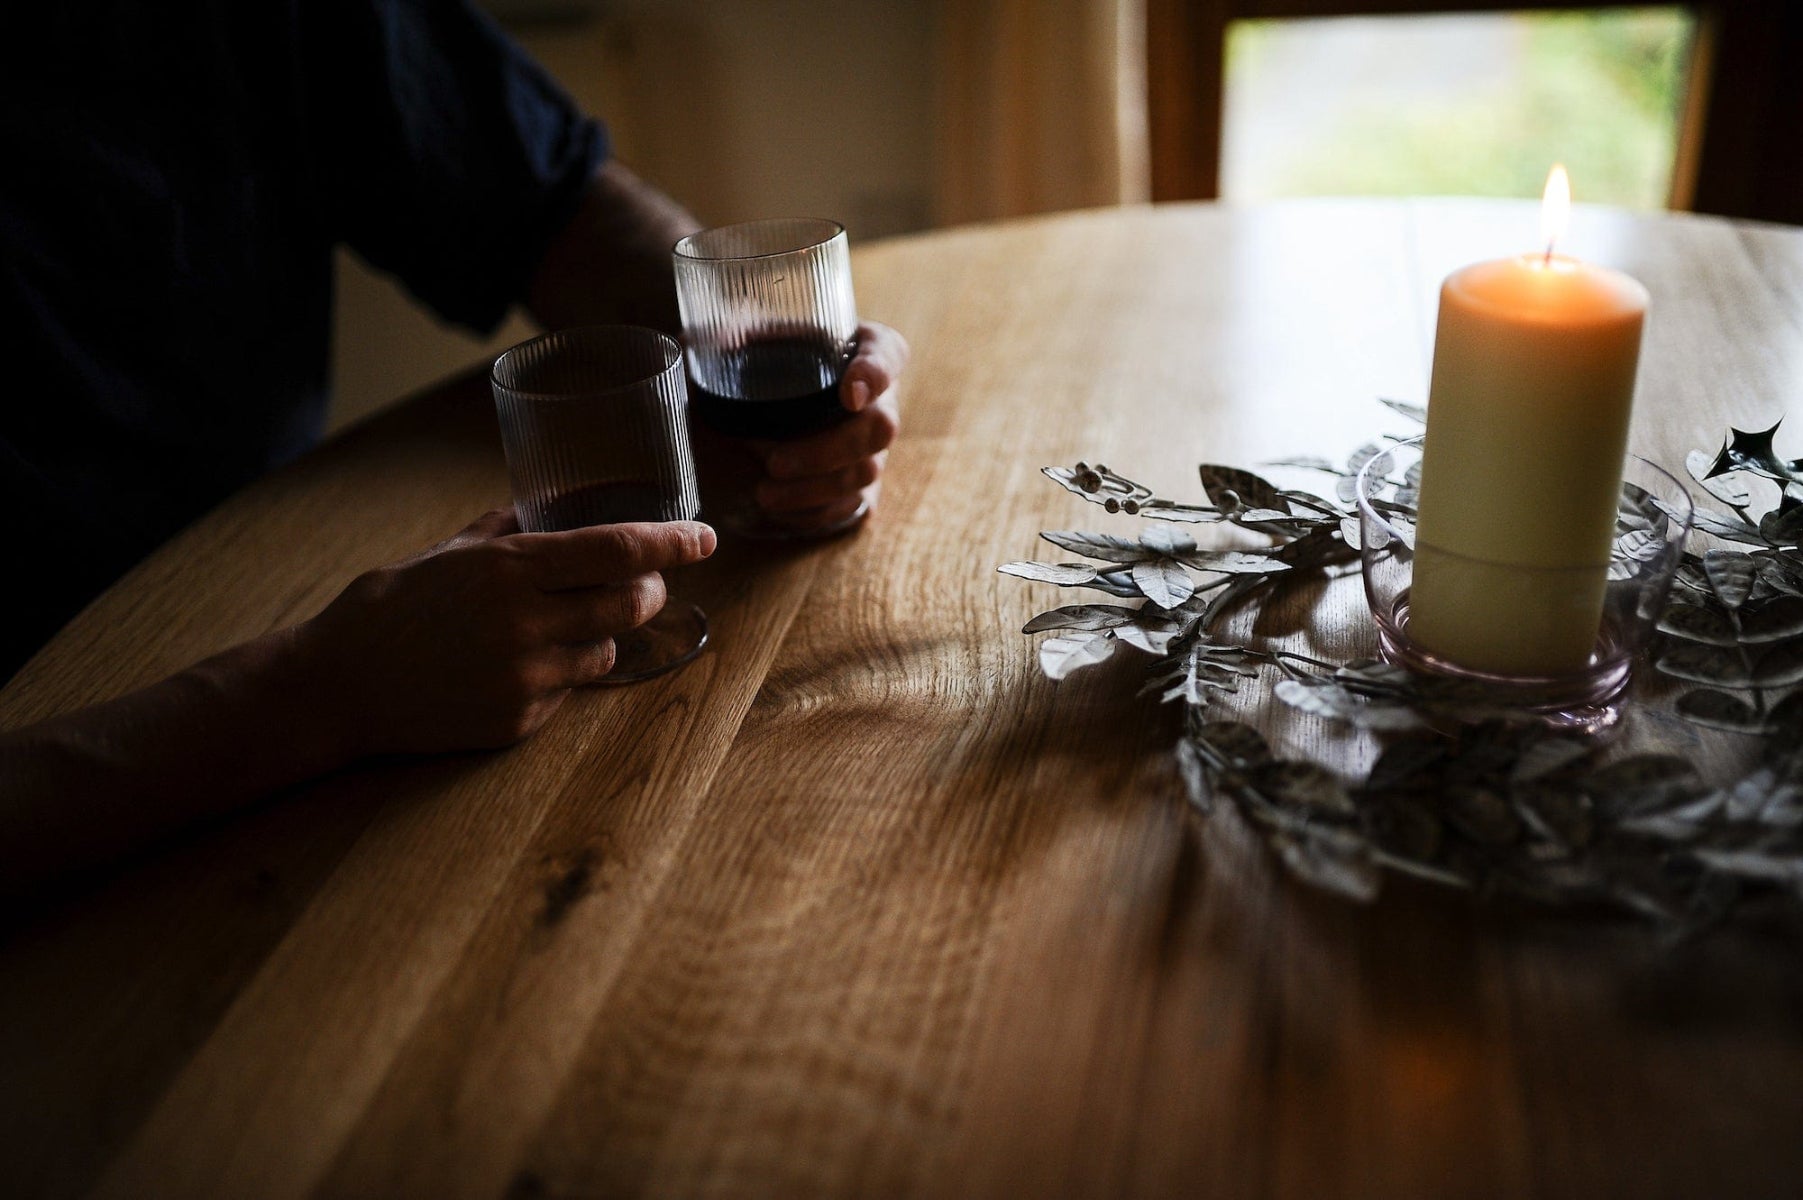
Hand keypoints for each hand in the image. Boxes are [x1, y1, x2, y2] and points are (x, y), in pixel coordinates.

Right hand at [295, 510, 715, 754]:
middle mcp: (525, 622)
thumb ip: (505, 530)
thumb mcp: (445, 553)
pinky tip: (515, 667)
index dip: (671, 543)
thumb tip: (550, 506)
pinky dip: (561, 675)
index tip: (704, 536)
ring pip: (607, 652)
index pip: (618, 551)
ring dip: (603, 635)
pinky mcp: (518, 722)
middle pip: (630, 604)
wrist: (337, 687)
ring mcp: (524, 677)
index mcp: (509, 569)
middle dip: (650, 590)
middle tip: (646, 583)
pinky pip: (568, 692)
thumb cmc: (388, 609)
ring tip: (561, 625)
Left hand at [751, 320, 908, 530]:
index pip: (888, 355)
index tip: (848, 394)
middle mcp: (880, 399)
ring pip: (866, 472)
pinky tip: (778, 510)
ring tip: (763, 495)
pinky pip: (851, 505)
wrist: (765, 404)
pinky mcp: (862, 484)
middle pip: (881, 428)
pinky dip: (814, 512)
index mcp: (864, 349)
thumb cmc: (768, 361)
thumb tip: (696, 342)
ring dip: (814, 489)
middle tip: (774, 462)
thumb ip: (731, 337)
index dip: (875, 375)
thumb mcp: (753, 340)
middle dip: (828, 451)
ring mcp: (874, 446)